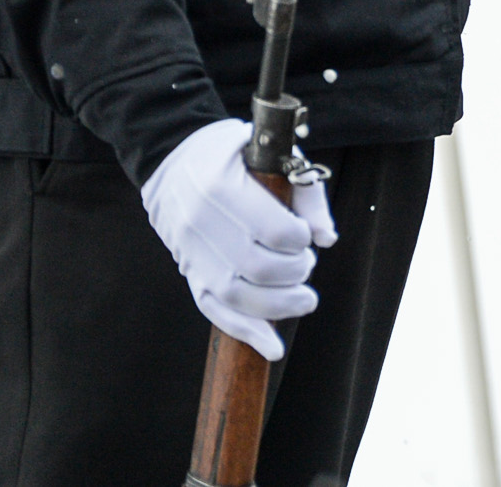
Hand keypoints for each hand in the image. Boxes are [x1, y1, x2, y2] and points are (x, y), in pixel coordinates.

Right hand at [138, 119, 336, 360]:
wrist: (173, 158)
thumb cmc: (236, 153)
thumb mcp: (274, 154)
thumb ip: (307, 193)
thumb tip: (327, 238)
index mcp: (222, 186)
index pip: (274, 231)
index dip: (300, 240)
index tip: (306, 237)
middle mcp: (200, 222)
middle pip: (257, 268)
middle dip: (295, 273)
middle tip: (306, 266)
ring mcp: (189, 250)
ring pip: (235, 296)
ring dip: (278, 307)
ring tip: (306, 301)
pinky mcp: (188, 270)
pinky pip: (213, 309)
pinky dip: (245, 331)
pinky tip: (272, 346)